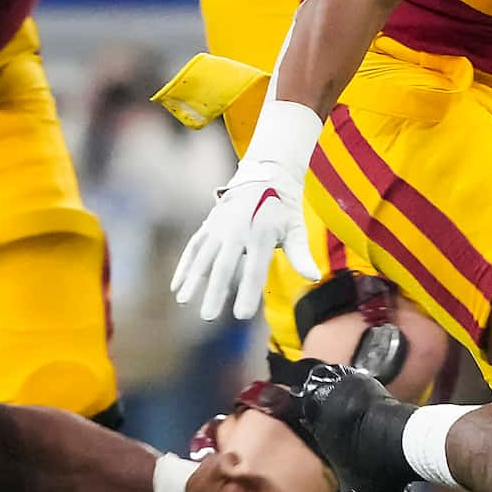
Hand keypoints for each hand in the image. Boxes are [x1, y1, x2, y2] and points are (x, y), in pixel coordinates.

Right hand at [170, 103, 320, 322]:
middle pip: (224, 266)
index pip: (255, 269)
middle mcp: (238, 230)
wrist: (265, 175)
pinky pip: (194, 247)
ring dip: (193, 279)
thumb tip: (314, 277)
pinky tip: (177, 286)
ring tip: (184, 302)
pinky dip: (185, 266)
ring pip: (204, 256)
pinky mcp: (209, 224)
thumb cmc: (283, 209)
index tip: (241, 315)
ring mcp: (220, 226)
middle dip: (214, 292)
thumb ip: (300, 255)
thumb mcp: (295, 229)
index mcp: (262, 233)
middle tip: (208, 317)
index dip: (248, 293)